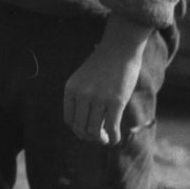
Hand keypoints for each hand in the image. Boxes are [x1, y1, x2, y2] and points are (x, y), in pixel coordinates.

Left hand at [63, 20, 149, 144]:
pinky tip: (115, 139)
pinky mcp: (116, 102)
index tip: (87, 132)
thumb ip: (81, 98)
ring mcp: (98, 98)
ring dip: (101, 139)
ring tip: (106, 139)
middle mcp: (81, 95)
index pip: (69, 119)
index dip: (78, 130)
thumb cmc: (103, 65)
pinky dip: (113, 138)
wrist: (120, 48)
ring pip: (95, 131)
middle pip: (80, 128)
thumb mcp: (83, 79)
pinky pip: (111, 128)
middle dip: (89, 137)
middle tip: (98, 138)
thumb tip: (86, 127)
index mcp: (70, 89)